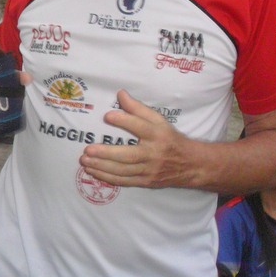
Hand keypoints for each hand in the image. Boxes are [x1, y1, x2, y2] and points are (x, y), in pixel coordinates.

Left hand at [80, 90, 195, 188]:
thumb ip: (138, 108)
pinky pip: (124, 181)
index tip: (107, 116)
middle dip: (106, 153)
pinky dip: (108, 178)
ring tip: (85, 160)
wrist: (190, 164)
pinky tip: (94, 171)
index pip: (140, 127)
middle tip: (88, 149)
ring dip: (102, 167)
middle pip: (128, 155)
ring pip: (123, 171)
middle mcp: (153, 154)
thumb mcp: (159, 120)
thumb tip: (120, 94)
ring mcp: (149, 170)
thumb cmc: (170, 138)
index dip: (124, 121)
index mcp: (157, 134)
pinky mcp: (145, 182)